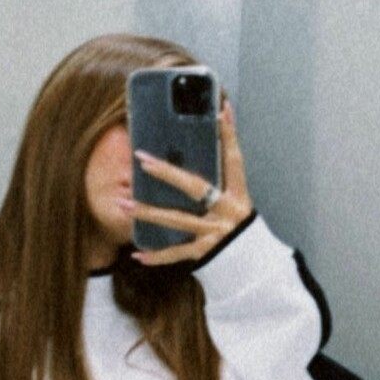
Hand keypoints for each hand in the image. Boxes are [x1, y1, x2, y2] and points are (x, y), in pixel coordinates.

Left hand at [130, 102, 252, 264]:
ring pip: (177, 219)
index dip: (230, 135)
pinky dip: (157, 256)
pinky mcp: (206, 253)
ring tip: (123, 204)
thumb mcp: (237, 206)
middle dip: (166, 172)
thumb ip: (219, 187)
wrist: (256, 269)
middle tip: (142, 159)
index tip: (223, 110)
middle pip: (195, 187)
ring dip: (147, 212)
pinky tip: (137, 254)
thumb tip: (194, 163)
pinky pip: (176, 253)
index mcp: (239, 196)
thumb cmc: (242, 233)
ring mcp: (216, 233)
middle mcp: (228, 212)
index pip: (234, 160)